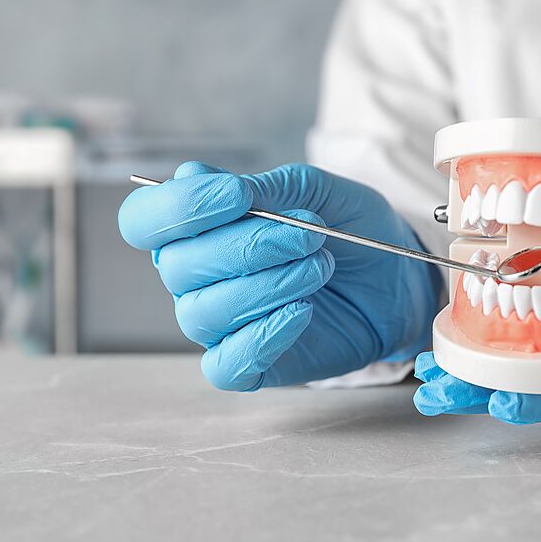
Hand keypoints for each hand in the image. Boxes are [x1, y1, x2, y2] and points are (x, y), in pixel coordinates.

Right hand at [119, 162, 440, 390]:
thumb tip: (194, 176)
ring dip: (266, 285)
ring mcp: (219, 325)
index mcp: (198, 227)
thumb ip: (265, 187)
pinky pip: (224, 365)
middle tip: (311, 234)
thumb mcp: (318, 191)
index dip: (181, 207)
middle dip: (248, 245)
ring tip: (320, 266)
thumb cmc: (350, 230)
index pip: (144, 220)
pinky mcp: (249, 365)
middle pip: (178, 266)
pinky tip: (302, 313)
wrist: (395, 280)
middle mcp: (195, 278)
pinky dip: (260, 338)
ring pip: (203, 313)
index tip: (240, 195)